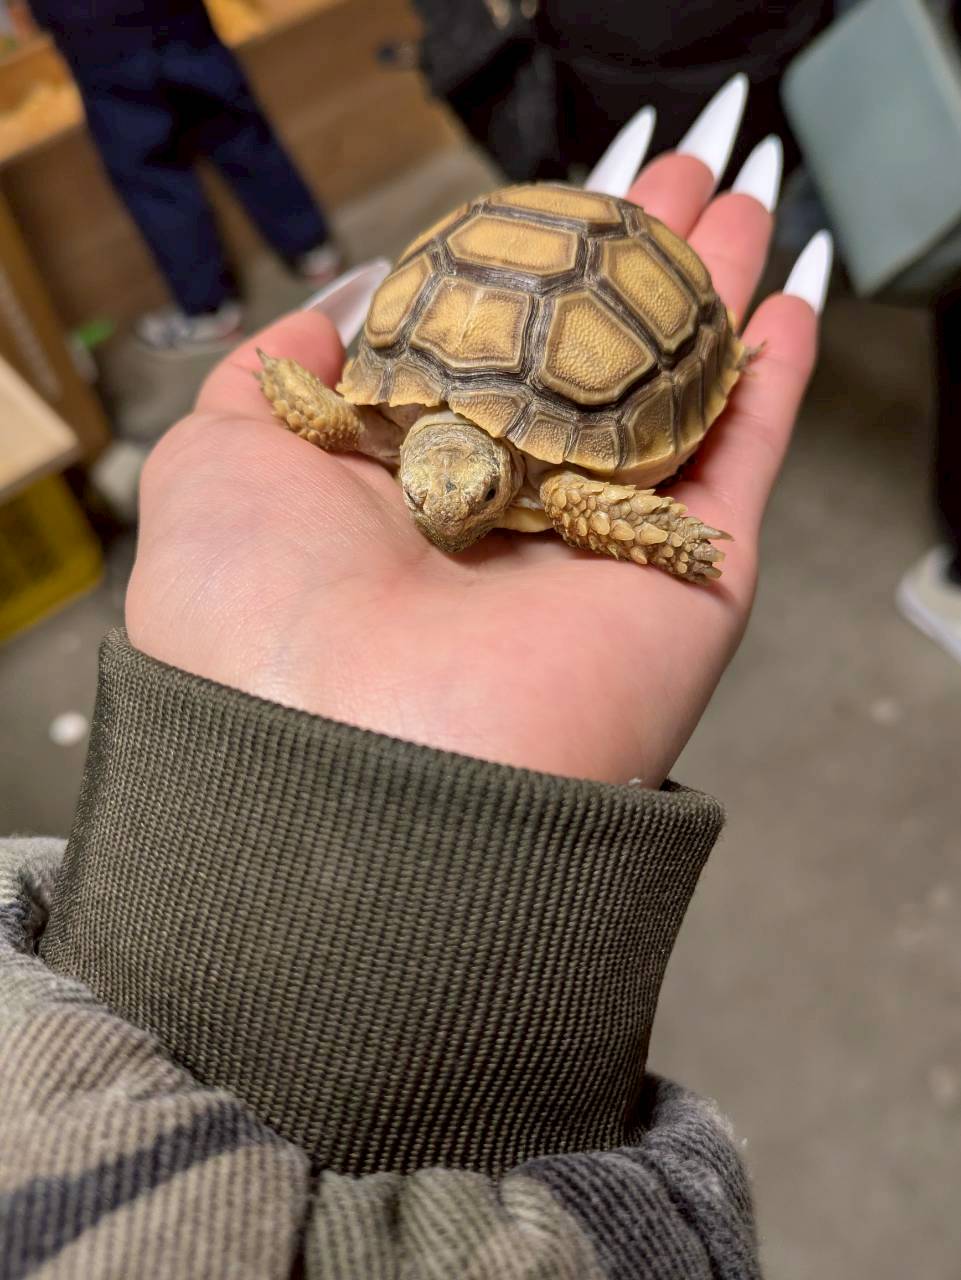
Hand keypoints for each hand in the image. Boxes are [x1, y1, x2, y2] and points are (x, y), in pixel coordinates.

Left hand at [127, 125, 823, 786]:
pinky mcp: (686, 577)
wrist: (350, 761)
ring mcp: (604, 544)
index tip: (554, 198)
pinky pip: (743, 460)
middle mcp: (512, 512)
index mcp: (412, 482)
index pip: (488, 349)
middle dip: (632, 265)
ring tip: (738, 198)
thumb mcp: (218, 465)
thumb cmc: (259, 615)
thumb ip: (273, 379)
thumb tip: (334, 314)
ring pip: (676, 394)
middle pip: (592, 361)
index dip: (523, 266)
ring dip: (709, 295)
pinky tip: (788, 297)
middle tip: (672, 175)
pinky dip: (772, 380)